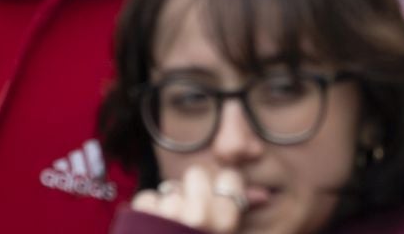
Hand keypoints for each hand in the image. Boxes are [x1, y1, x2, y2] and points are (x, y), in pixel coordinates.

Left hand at [129, 164, 245, 232]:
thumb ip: (240, 214)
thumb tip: (260, 195)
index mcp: (226, 220)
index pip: (229, 176)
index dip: (220, 186)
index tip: (215, 199)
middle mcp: (200, 215)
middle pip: (197, 174)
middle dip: (191, 191)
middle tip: (189, 214)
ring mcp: (169, 216)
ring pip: (170, 188)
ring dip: (168, 205)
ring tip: (169, 228)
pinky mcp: (142, 219)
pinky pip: (147, 197)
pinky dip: (147, 211)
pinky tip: (152, 229)